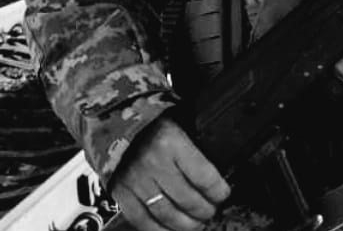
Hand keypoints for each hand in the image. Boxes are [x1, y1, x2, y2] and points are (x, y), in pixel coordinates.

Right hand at [109, 115, 230, 230]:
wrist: (119, 122)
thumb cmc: (157, 123)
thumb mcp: (183, 123)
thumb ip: (199, 146)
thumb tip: (221, 171)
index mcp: (172, 141)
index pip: (203, 176)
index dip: (218, 191)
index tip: (223, 195)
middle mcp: (153, 162)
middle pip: (187, 199)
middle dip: (204, 210)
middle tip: (210, 211)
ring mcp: (135, 179)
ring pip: (167, 214)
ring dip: (186, 224)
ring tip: (195, 223)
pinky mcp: (121, 192)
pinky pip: (142, 220)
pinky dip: (159, 229)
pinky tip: (171, 229)